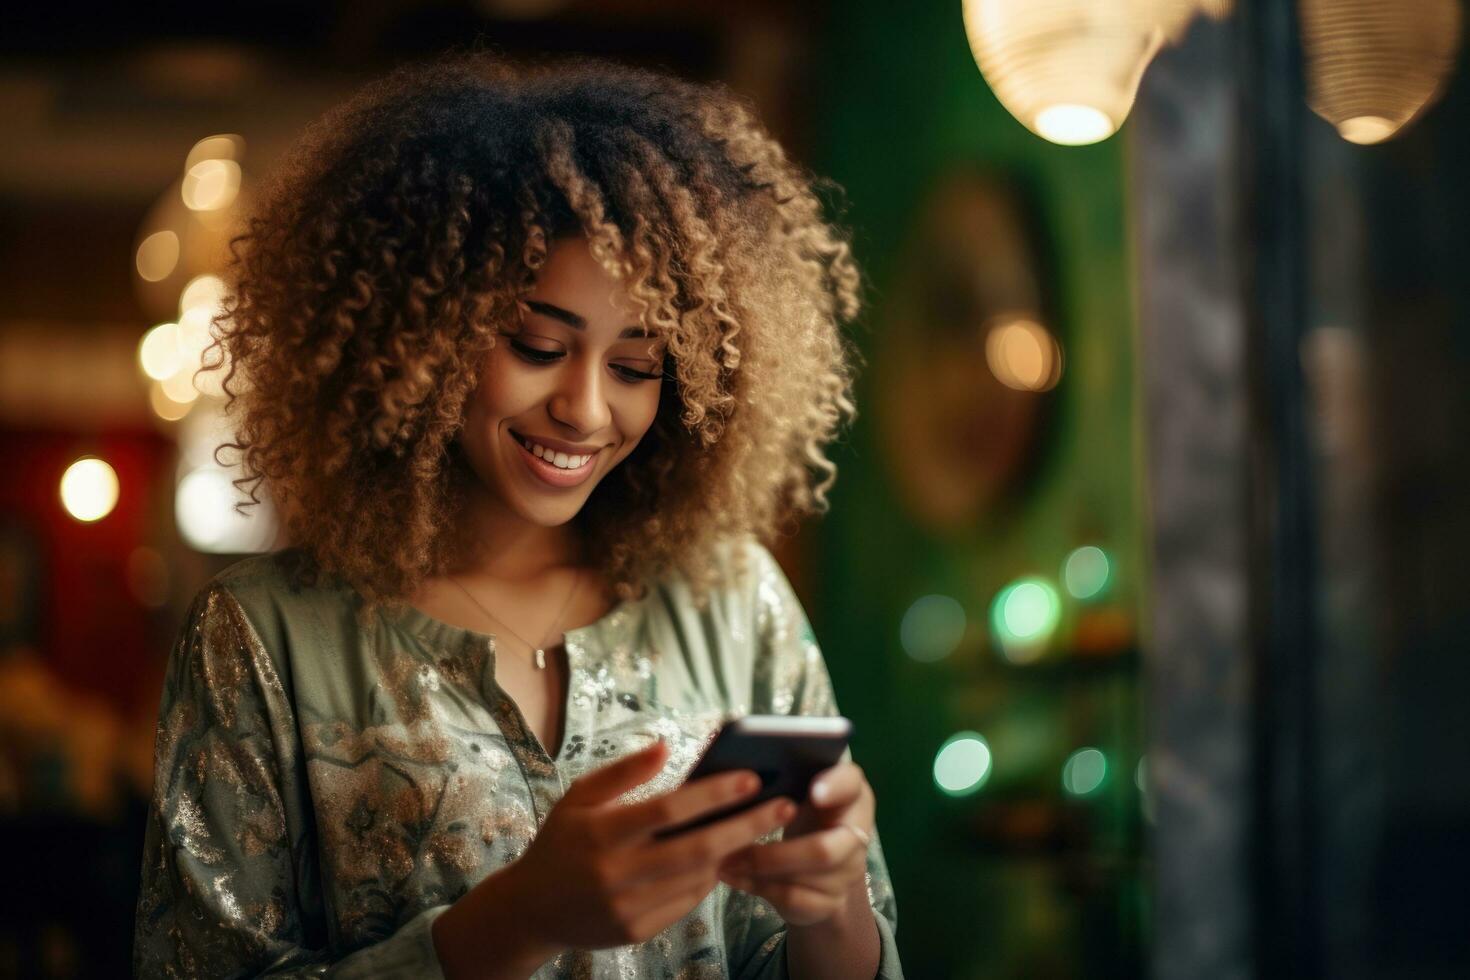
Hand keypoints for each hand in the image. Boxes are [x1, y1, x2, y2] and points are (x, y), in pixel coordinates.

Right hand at [482, 738, 798, 955]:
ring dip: (735, 852)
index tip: (751, 777)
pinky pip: (686, 903)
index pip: (668, 810)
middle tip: (784, 806)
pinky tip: (727, 856)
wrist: (532, 909)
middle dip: (746, 826)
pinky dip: (710, 878)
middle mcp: (614, 873)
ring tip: (764, 826)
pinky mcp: (636, 933)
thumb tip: (666, 746)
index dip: (713, 794)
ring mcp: (626, 908)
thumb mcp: (579, 796)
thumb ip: (623, 772)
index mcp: (600, 832)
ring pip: (697, 878)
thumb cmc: (562, 841)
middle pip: (695, 849)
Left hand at [714, 760, 875, 927]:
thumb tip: (736, 767)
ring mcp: (847, 873)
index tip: (813, 790)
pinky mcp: (832, 902)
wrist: (824, 863)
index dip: (834, 787)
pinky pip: (793, 899)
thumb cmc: (803, 810)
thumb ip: (785, 775)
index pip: (851, 784)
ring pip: (804, 879)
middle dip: (775, 853)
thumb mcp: (801, 788)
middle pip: (824, 850)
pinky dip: (758, 887)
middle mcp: (858, 834)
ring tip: (721, 861)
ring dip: (758, 871)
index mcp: (852, 793)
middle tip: (735, 844)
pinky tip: (733, 876)